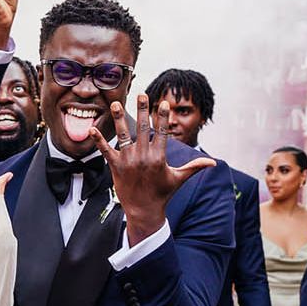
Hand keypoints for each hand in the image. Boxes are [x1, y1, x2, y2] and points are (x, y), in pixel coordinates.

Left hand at [90, 95, 215, 243]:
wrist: (143, 211)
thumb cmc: (162, 194)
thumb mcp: (179, 179)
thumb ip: (194, 167)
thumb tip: (214, 163)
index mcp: (159, 157)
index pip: (161, 132)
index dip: (162, 116)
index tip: (162, 102)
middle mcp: (143, 156)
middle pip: (143, 128)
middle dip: (142, 109)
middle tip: (141, 93)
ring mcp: (128, 161)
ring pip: (123, 135)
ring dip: (119, 118)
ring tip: (114, 103)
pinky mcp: (115, 167)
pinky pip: (105, 151)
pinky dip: (98, 141)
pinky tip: (92, 129)